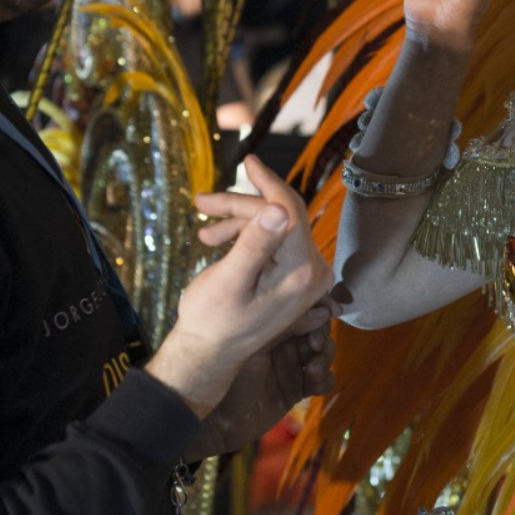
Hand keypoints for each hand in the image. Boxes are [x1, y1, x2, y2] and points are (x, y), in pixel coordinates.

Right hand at [149, 158, 332, 415]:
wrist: (208, 355)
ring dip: (238, 222)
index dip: (266, 181)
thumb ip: (255, 244)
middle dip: (239, 207)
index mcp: (301, 270)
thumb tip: (278, 208)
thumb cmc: (212, 320)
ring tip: (204, 233)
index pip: (288, 209)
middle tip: (202, 203)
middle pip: (280, 216)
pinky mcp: (295, 279)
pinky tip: (218, 242)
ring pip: (274, 226)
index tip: (247, 160)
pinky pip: (274, 242)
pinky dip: (246, 237)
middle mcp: (313, 272)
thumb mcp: (230, 280)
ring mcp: (305, 276)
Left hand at [184, 298, 335, 461]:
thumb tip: (321, 311)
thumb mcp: (256, 345)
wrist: (216, 419)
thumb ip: (286, 326)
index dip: (321, 305)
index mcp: (271, 323)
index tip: (333, 309)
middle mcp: (283, 341)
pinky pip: (323, 380)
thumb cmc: (226, 374)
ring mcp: (292, 364)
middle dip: (322, 334)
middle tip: (314, 344)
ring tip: (312, 368)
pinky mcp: (298, 389)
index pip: (303, 306)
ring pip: (324, 352)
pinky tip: (314, 383)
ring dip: (325, 357)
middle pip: (318, 328)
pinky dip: (324, 379)